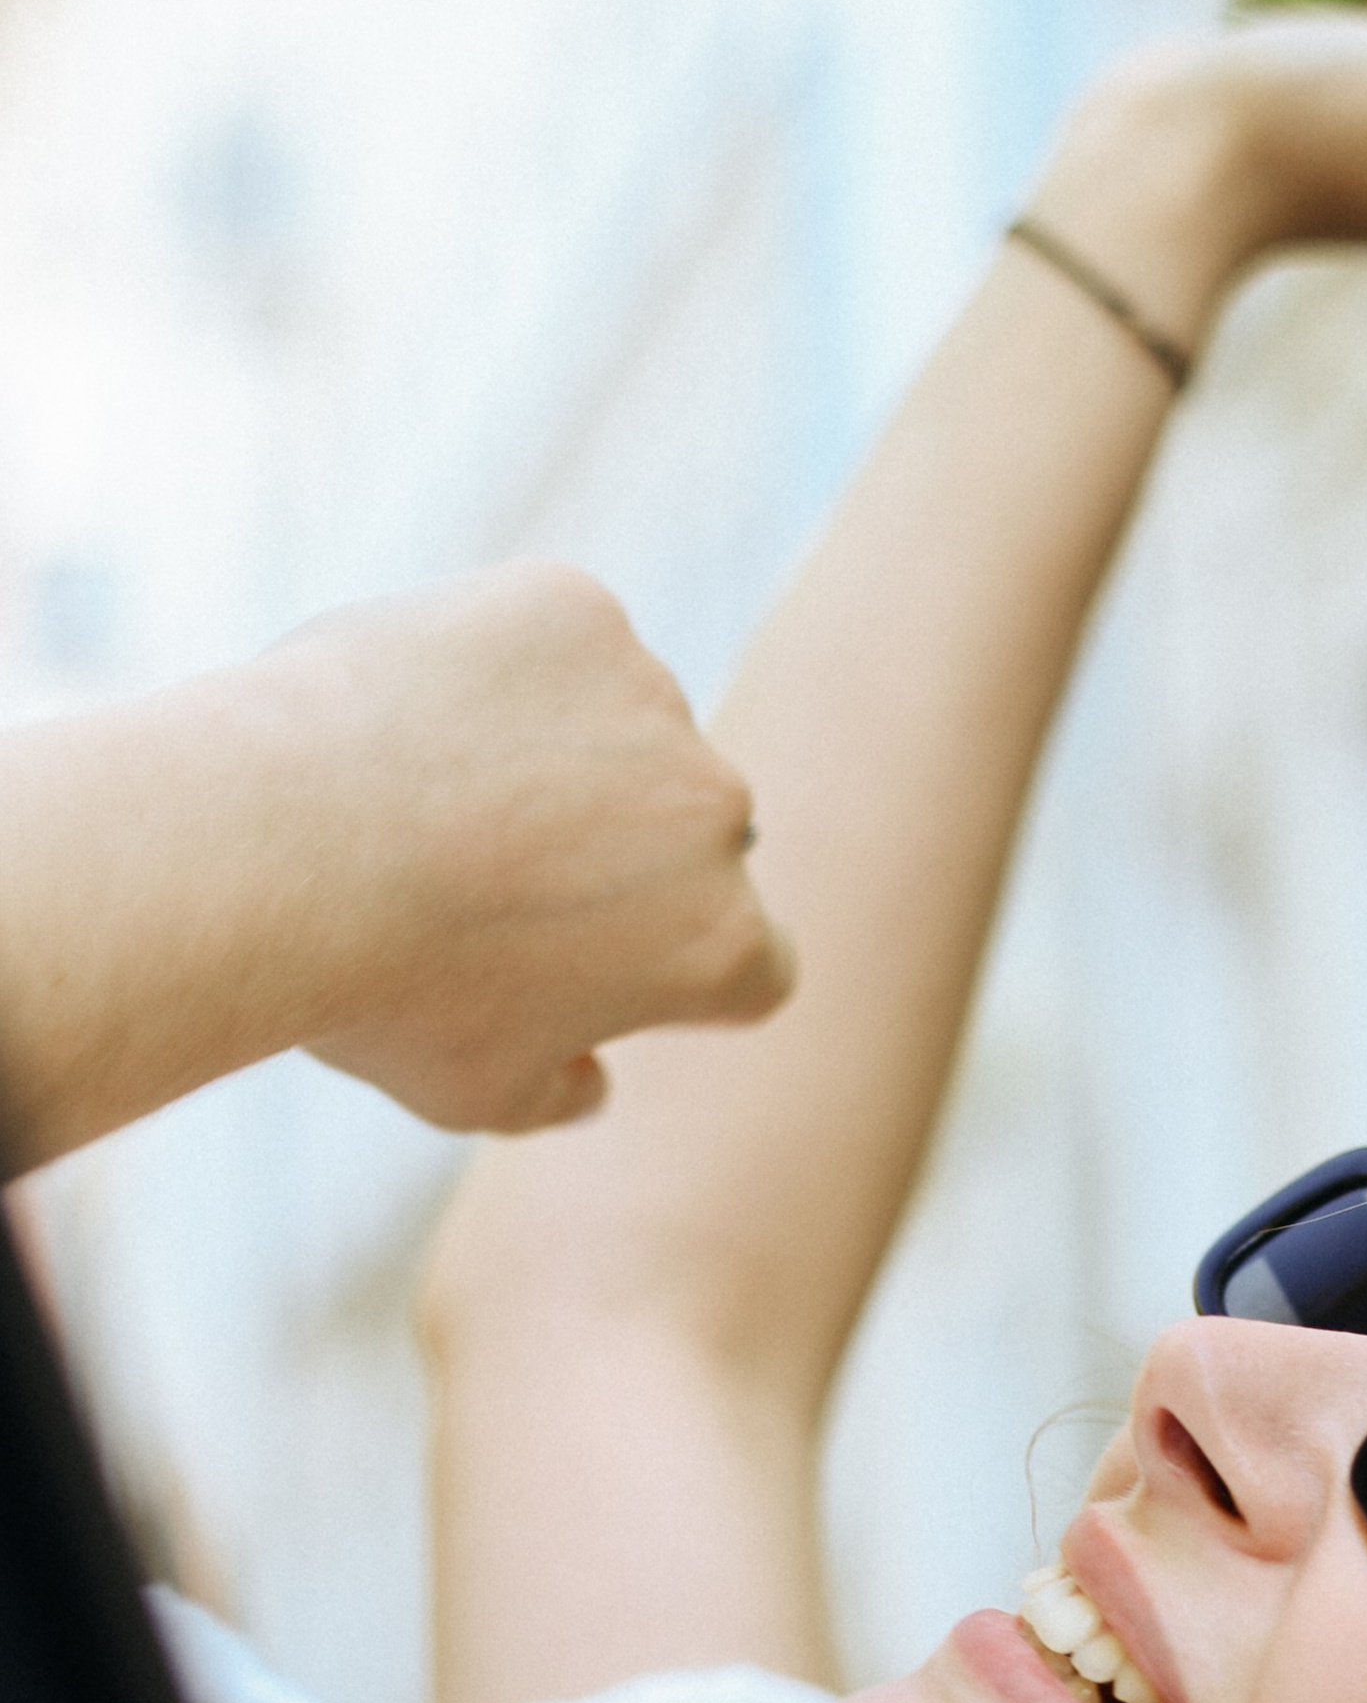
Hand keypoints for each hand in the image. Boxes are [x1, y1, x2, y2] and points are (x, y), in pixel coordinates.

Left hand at [261, 565, 789, 1134]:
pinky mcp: (576, 609)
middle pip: (692, 832)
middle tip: (481, 871)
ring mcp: (653, 700)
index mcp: (721, 946)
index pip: (752, 958)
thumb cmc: (377, 993)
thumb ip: (561, 1092)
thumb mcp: (475, 1093)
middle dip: (617, 848)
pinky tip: (410, 709)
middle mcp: (719, 818)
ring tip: (421, 789)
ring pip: (621, 724)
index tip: (595, 960)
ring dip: (558, 751)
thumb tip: (589, 1079)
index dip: (677, 961)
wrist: (279, 847)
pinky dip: (495, 666)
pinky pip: (552, 635)